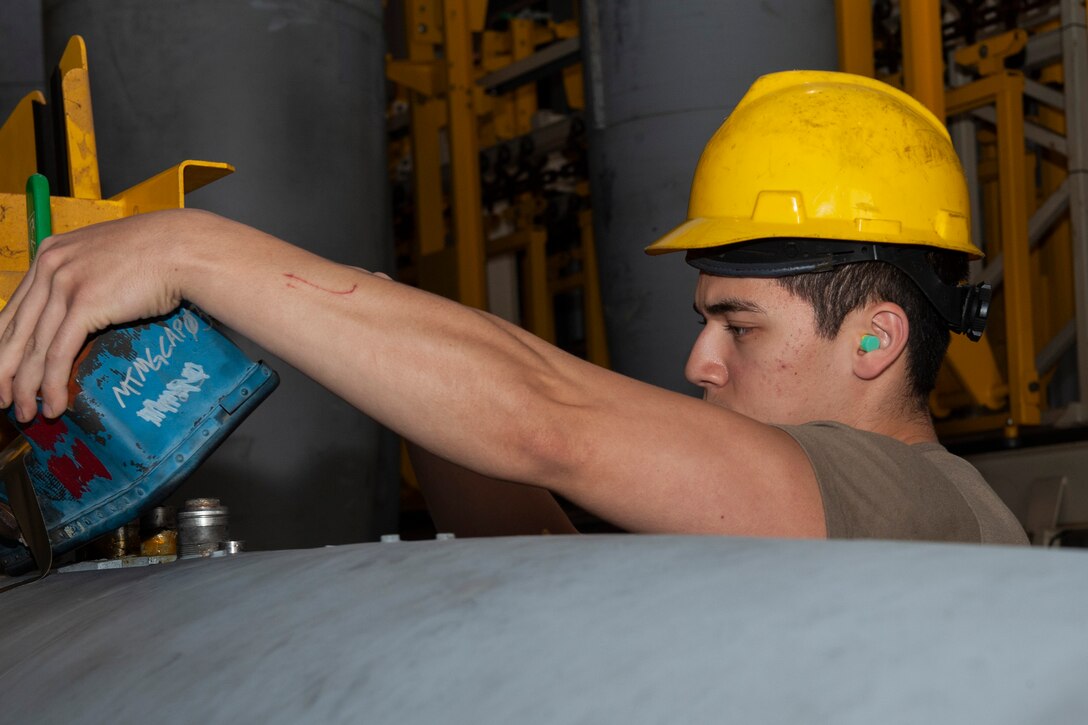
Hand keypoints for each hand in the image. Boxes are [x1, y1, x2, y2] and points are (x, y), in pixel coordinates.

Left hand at [0, 209, 199, 421]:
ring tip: (25, 414)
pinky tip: (53, 405)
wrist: (181, 247)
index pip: (14, 309)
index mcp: (50, 255)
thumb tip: (85, 311)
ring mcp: (65, 285)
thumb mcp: (107, 261)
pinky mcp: (84, 304)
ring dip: (24, 388)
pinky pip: (58, 354)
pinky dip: (51, 385)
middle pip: (13, 331)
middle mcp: (49, 268)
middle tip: (1, 401)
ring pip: (32, 348)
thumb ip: (85, 279)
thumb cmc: (157, 254)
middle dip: (4, 372)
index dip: (4, 346)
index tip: (3, 372)